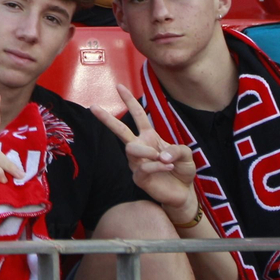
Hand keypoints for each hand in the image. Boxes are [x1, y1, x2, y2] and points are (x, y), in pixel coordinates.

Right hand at [92, 84, 198, 215]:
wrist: (183, 193)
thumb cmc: (182, 170)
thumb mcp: (186, 154)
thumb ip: (177, 149)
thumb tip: (161, 155)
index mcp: (149, 136)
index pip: (138, 115)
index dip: (129, 100)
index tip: (119, 86)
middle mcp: (140, 147)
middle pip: (120, 130)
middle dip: (107, 118)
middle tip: (93, 107)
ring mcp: (137, 163)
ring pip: (131, 149)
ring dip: (147, 151)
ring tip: (162, 157)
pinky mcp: (138, 178)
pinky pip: (142, 168)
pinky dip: (157, 166)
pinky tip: (167, 166)